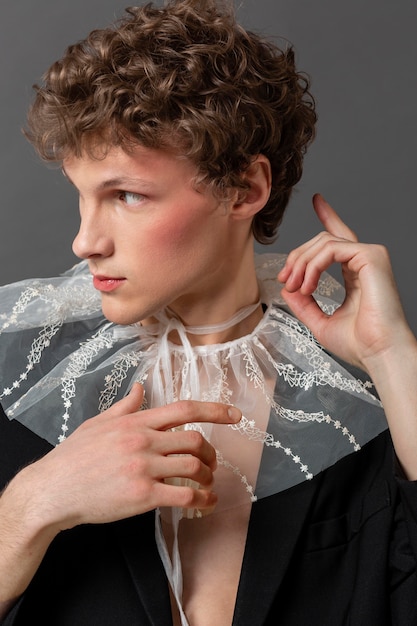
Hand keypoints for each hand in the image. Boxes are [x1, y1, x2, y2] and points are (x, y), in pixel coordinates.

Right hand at [15, 384, 240, 532]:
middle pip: (194, 439)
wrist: (53, 489)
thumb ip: (125, 406)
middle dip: (210, 452)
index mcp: (135, 422)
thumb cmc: (74, 456)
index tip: (235, 415)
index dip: (214, 410)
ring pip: (193, 466)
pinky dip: (201, 500)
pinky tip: (204, 504)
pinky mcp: (143, 495)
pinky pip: (184, 495)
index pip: (183, 409)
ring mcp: (144, 468)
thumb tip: (141, 388)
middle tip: (211, 463)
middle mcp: (143, 440)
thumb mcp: (98, 423)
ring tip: (206, 484)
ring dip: (207, 476)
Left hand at [277, 194, 411, 372]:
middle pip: (322, 240)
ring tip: (294, 287)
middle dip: (297, 257)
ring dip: (301, 264)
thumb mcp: (320, 321)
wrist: (379, 354)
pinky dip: (312, 266)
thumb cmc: (358, 344)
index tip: (317, 200)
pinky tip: (306, 285)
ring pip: (323, 242)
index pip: (339, 238)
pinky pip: (331, 248)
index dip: (328, 217)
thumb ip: (303, 303)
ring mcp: (370, 256)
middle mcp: (364, 260)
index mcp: (356, 273)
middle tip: (283, 279)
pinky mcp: (371, 256)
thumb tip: (286, 287)